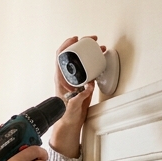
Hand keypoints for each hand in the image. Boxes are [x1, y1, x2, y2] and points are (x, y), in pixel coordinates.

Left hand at [49, 35, 105, 158]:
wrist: (71, 121)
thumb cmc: (66, 115)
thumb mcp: (72, 107)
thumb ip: (78, 98)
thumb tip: (87, 88)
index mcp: (61, 78)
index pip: (60, 56)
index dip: (67, 45)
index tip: (75, 39)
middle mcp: (67, 75)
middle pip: (72, 54)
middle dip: (81, 44)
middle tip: (91, 39)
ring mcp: (75, 77)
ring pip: (81, 59)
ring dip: (89, 51)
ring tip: (99, 47)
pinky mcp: (83, 80)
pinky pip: (88, 67)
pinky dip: (95, 61)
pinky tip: (101, 58)